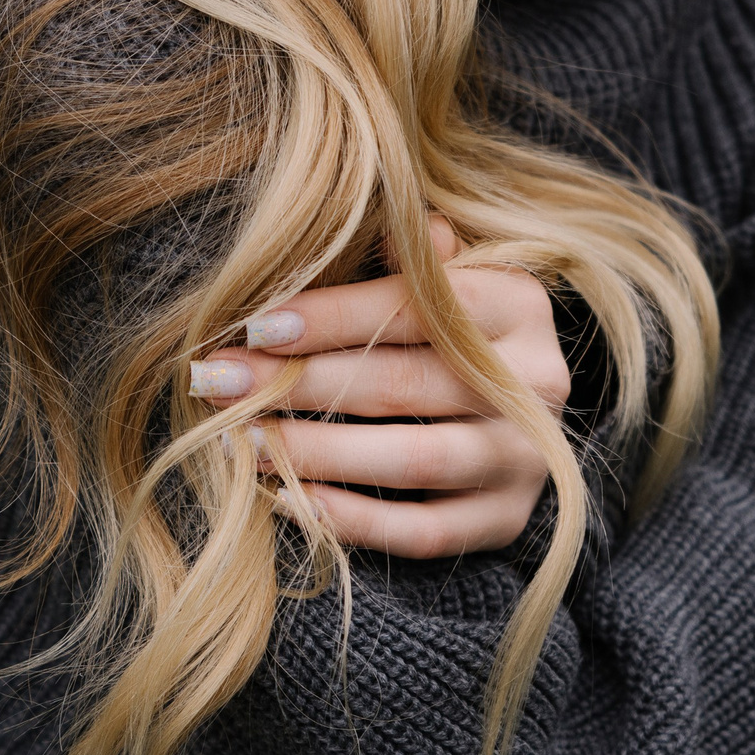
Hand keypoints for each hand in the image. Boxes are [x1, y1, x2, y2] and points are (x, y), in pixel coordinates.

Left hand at [185, 220, 570, 559]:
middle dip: (297, 383)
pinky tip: (286, 500)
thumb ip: (403, 257)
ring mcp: (526, 457)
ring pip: (413, 459)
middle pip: (404, 383)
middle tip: (218, 383)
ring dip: (316, 452)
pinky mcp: (506, 520)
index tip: (253, 325)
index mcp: (516, 303)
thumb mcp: (437, 276)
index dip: (331, 316)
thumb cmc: (445, 327)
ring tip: (240, 443)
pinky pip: (423, 532)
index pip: (416, 306)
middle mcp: (536, 381)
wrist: (513, 410)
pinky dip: (351, 519)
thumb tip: (368, 222)